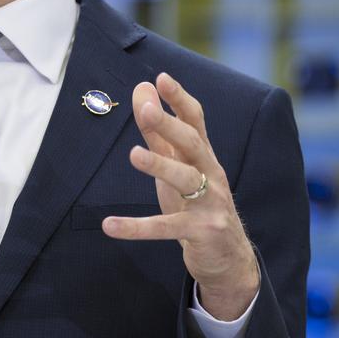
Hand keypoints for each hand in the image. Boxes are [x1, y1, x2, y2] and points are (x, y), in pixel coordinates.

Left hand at [102, 72, 259, 319]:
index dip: (179, 99)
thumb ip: (157, 131)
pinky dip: (137, 227)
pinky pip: (165, 228)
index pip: (195, 121)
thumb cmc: (197, 204)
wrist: (229, 259)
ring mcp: (210, 204)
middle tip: (144, 109)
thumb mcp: (176, 166)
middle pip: (193, 144)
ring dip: (160, 165)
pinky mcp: (200, 232)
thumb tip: (142, 88)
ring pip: (186, 179)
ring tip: (133, 154)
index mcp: (204, 157)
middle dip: (169, 125)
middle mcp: (211, 175)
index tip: (162, 78)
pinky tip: (109, 226)